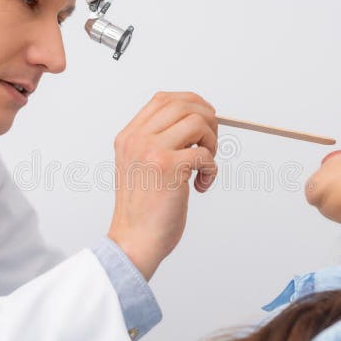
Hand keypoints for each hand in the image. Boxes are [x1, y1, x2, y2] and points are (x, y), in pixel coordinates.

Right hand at [107, 92, 217, 279]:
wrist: (134, 241)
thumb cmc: (142, 210)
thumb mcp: (139, 167)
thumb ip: (156, 144)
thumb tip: (195, 124)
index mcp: (128, 137)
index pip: (162, 99)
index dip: (191, 102)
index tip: (206, 116)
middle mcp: (137, 139)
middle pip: (184, 105)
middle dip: (208, 121)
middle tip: (210, 145)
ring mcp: (152, 151)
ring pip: (198, 123)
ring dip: (211, 143)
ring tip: (204, 165)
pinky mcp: (169, 167)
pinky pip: (205, 154)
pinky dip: (211, 169)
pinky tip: (201, 185)